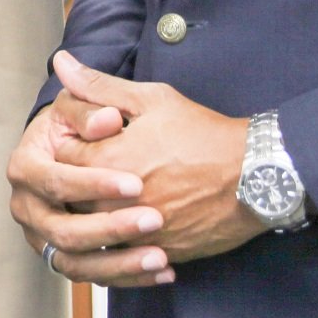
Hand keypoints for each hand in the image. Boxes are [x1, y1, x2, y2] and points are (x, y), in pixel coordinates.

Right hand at [8, 70, 173, 289]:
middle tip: (155, 220)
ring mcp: (43, 237)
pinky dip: (129, 277)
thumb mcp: (86, 107)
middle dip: (110, 228)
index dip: (93, 184)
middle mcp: (26, 207)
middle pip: (63, 230)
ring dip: (120, 263)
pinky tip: (164, 270)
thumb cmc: (84, 124)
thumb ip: (93, 105)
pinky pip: (93, 277)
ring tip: (161, 257)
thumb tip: (108, 118)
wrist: (82, 152)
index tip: (137, 184)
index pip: (55, 181)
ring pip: (76, 263)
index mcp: (25, 167)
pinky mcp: (65, 258)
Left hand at [49, 53, 263, 271]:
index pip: (62, 157)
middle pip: (72, 196)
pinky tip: (136, 221)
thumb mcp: (152, 99)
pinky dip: (124, 239)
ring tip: (117, 193)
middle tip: (101, 167)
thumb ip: (99, 87)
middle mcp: (115, 201)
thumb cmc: (204, 133)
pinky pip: (124, 253)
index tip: (87, 140)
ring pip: (94, 229)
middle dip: (78, 181)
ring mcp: (136, 231)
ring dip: (98, 212)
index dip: (72, 145)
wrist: (256, 176)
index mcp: (108, 159)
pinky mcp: (157, 253)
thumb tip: (61, 64)